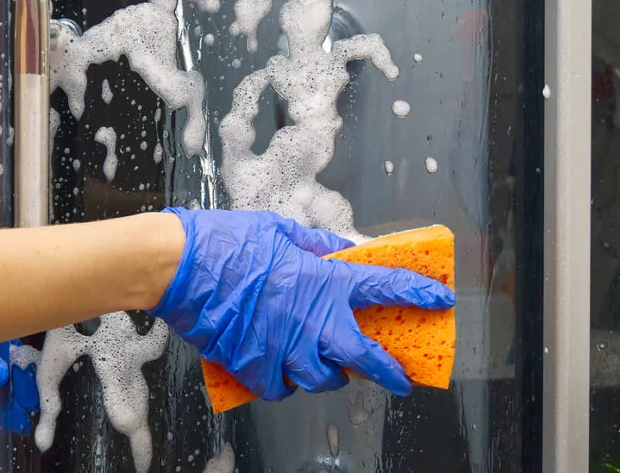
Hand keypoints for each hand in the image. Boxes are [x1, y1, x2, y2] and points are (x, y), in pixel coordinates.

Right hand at [149, 208, 455, 399]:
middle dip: (392, 372)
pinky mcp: (255, 368)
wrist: (180, 267)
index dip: (418, 293)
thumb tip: (341, 251)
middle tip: (402, 378)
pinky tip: (278, 367)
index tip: (439, 299)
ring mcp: (285, 350)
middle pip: (367, 359)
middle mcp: (312, 321)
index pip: (385, 287)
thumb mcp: (280, 231)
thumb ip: (317, 246)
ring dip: (329, 374)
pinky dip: (284, 381)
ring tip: (322, 363)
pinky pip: (282, 388)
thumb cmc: (226, 243)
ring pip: (324, 379)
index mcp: (323, 281)